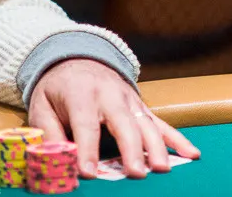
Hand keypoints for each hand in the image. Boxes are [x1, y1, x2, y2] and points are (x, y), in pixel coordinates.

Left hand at [27, 59, 199, 179]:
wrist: (78, 57)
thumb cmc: (57, 89)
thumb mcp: (41, 106)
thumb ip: (50, 133)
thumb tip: (58, 159)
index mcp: (82, 94)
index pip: (86, 125)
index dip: (87, 150)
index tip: (89, 173)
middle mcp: (112, 95)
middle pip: (124, 124)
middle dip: (132, 149)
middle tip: (137, 174)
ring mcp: (131, 100)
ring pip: (147, 124)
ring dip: (157, 147)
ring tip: (163, 169)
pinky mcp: (141, 107)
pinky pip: (162, 123)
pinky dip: (177, 139)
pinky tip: (190, 154)